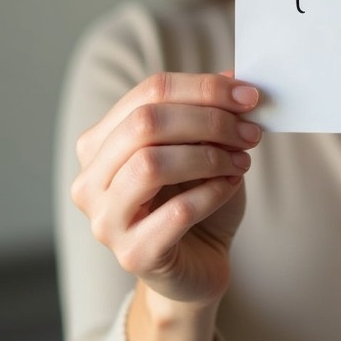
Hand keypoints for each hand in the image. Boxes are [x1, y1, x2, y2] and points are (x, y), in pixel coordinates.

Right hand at [71, 72, 260, 306]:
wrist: (199, 264)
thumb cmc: (197, 201)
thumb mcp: (204, 148)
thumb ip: (209, 112)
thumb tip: (233, 75)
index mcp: (100, 143)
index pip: (148, 93)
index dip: (202, 88)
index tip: (248, 95)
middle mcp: (91, 179)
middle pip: (145, 124)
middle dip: (208, 120)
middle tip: (250, 130)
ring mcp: (106, 220)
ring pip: (151, 165)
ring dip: (209, 156)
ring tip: (242, 161)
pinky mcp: (134, 255)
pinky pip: (177, 212)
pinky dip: (213, 193)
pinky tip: (232, 186)